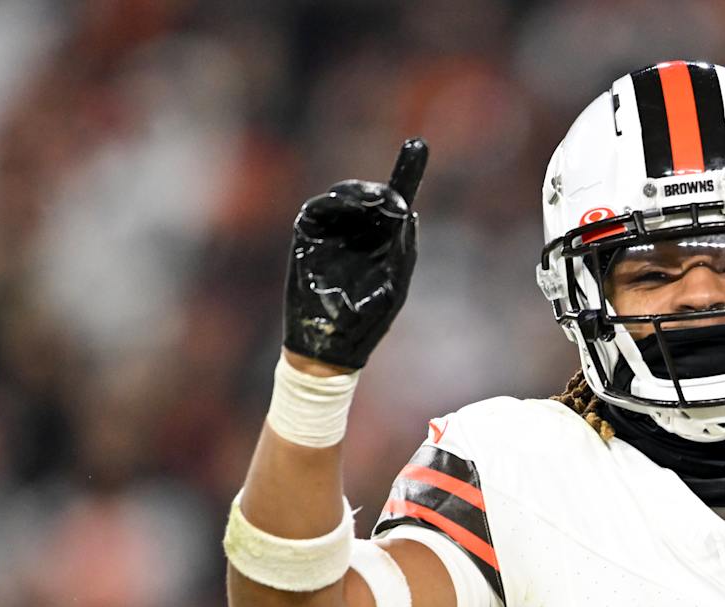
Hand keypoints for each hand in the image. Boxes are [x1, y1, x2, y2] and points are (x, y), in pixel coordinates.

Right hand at [283, 138, 428, 368]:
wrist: (331, 345)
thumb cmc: (367, 321)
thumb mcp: (395, 286)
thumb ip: (403, 248)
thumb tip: (407, 211)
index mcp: (385, 241)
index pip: (396, 200)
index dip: (407, 171)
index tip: (417, 144)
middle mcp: (359, 231)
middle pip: (371, 195)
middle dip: (381, 190)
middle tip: (391, 198)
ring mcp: (333, 231)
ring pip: (346, 197)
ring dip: (359, 194)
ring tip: (376, 202)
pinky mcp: (308, 235)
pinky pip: (319, 208)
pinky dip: (333, 202)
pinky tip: (346, 205)